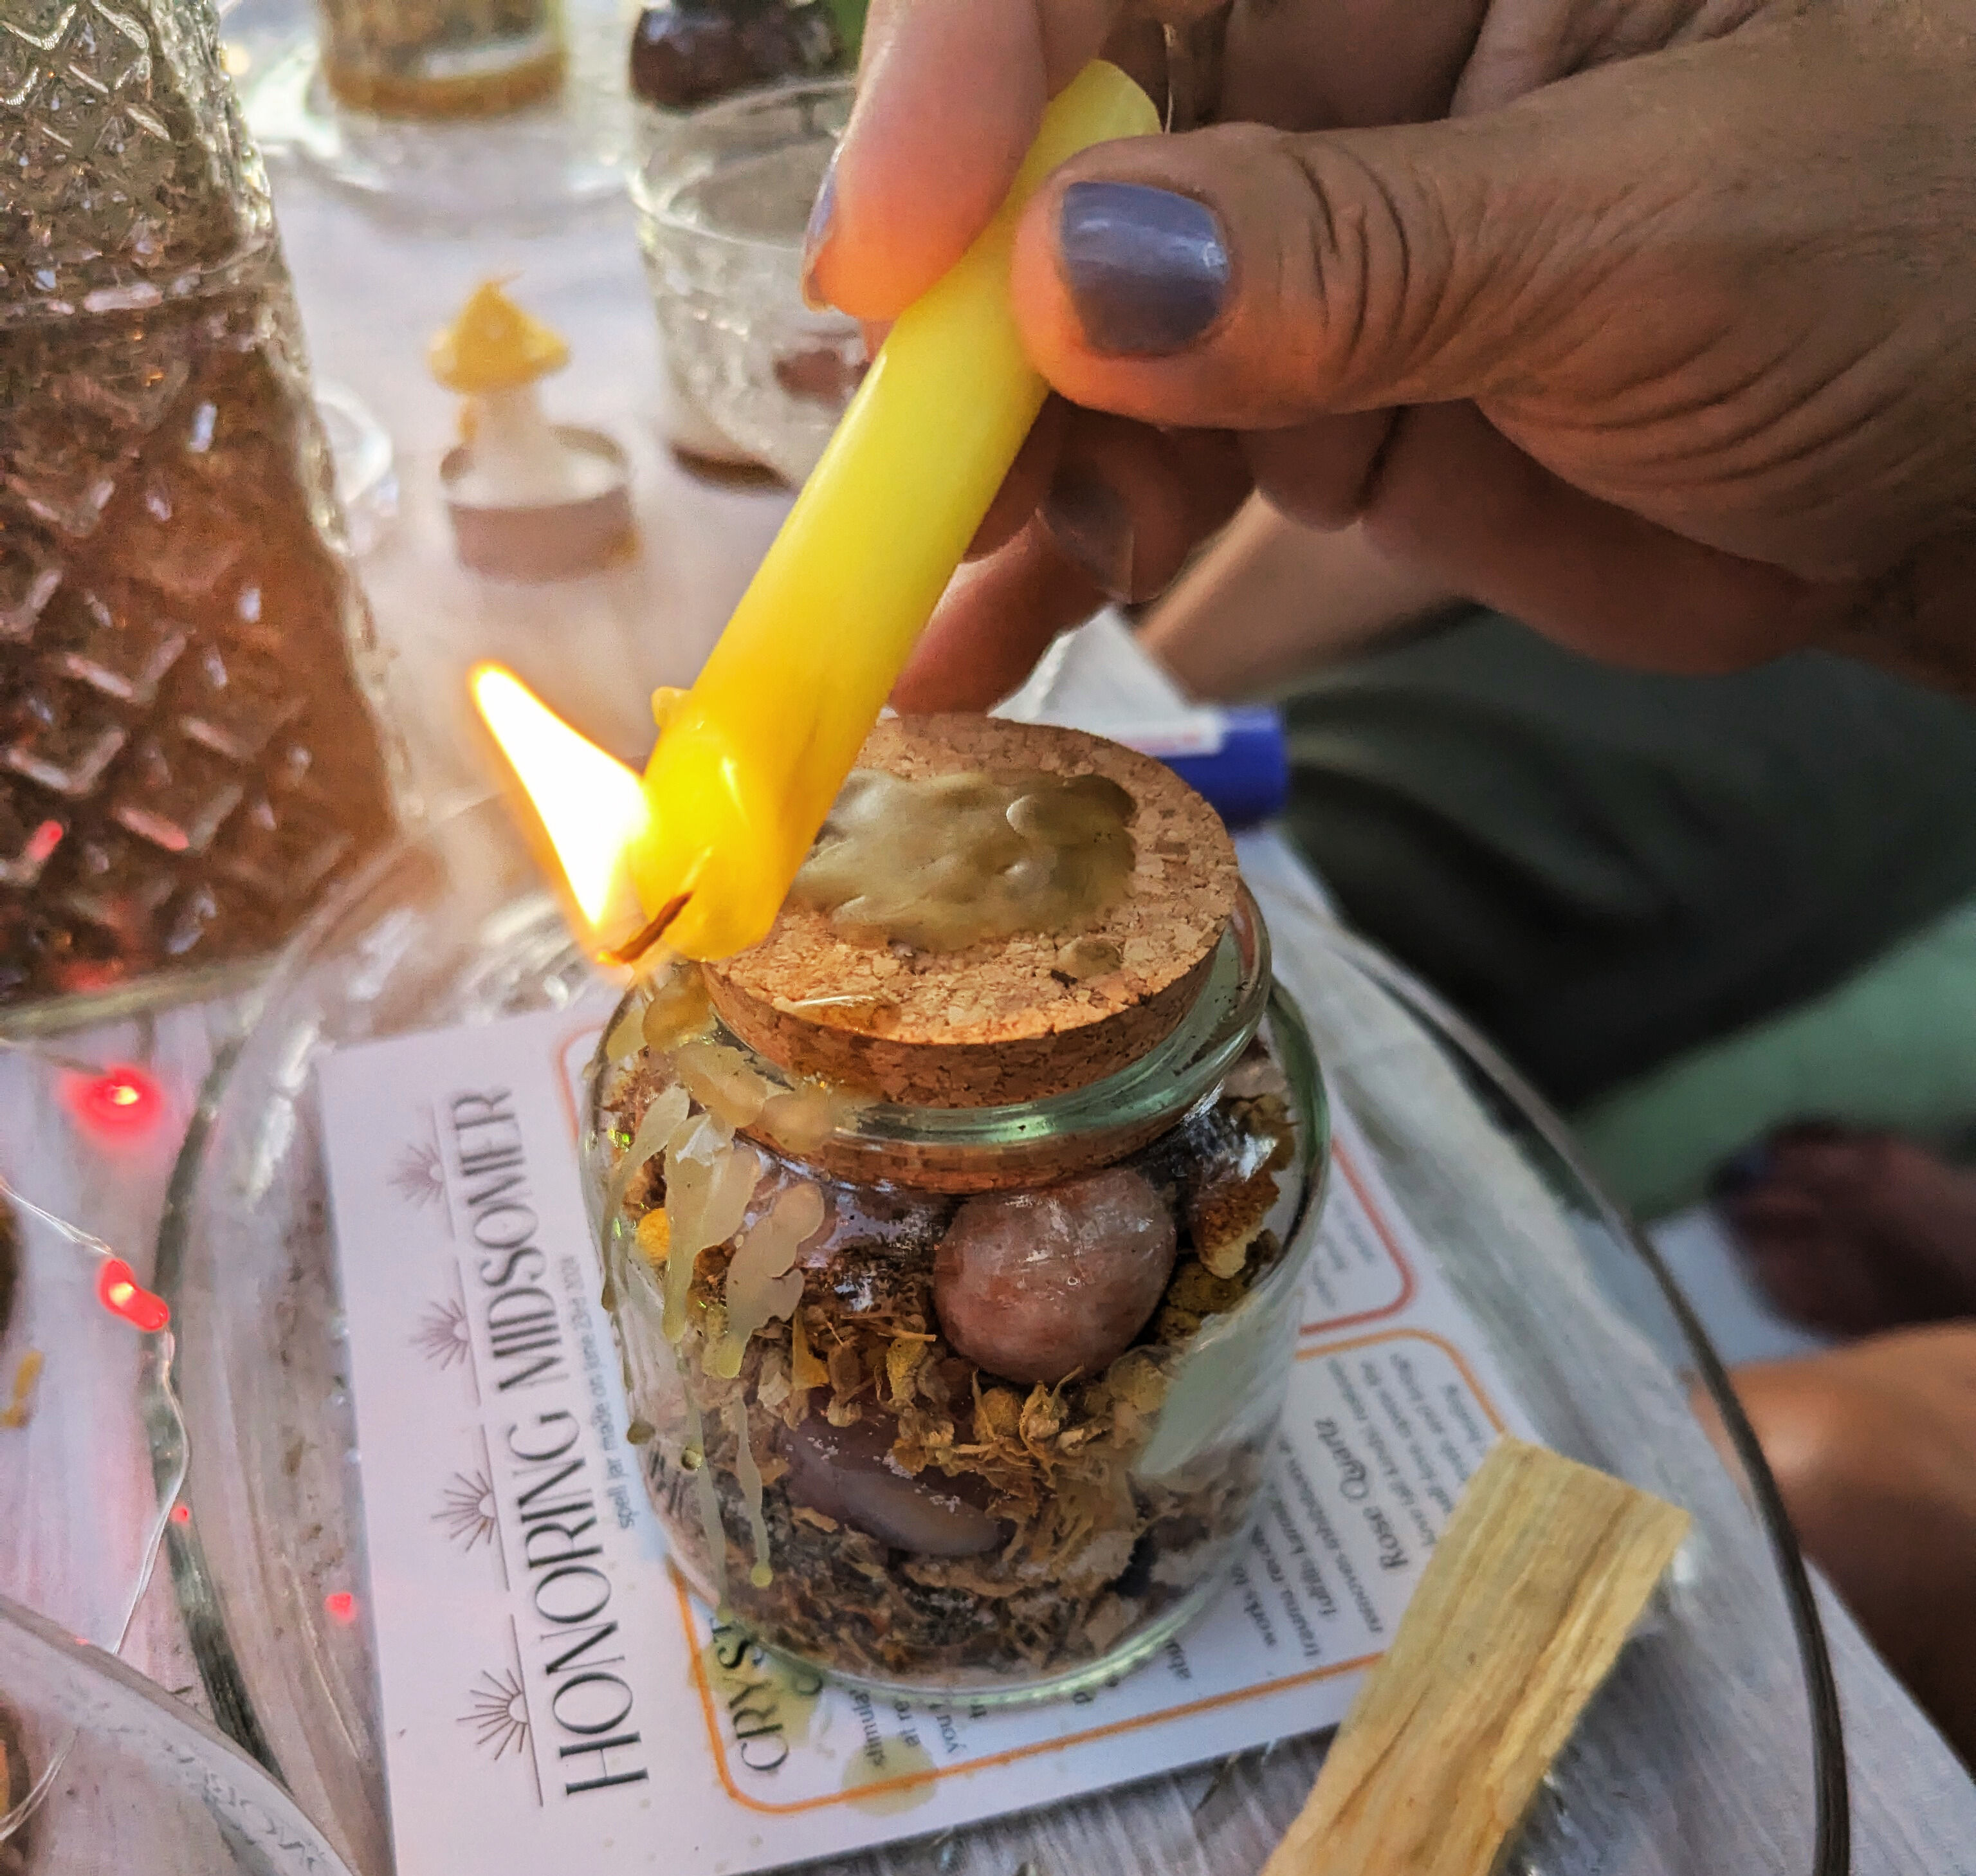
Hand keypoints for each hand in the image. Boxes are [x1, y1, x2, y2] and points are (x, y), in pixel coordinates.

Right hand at [807, 0, 1975, 705]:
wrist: (1975, 470)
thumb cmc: (1914, 249)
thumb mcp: (1653, 223)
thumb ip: (1364, 250)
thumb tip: (1082, 275)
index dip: (978, 74)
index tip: (902, 248)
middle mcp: (1329, 55)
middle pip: (1052, 151)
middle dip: (955, 316)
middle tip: (894, 480)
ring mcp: (1305, 248)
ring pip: (1072, 341)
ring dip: (987, 476)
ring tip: (925, 607)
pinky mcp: (1310, 410)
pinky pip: (1142, 472)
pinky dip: (1059, 561)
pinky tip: (979, 648)